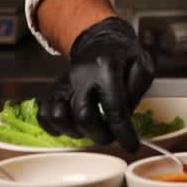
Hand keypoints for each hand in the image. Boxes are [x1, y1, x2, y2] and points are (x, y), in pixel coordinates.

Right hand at [37, 16, 154, 151]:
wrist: (101, 40)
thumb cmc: (124, 55)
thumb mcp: (143, 64)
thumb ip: (137, 88)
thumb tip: (124, 112)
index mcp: (107, 67)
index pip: (114, 106)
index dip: (123, 131)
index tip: (131, 146)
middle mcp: (81, 75)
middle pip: (83, 116)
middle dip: (99, 134)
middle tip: (111, 136)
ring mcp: (65, 82)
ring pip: (59, 116)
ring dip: (76, 131)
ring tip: (91, 129)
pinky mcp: (55, 90)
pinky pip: (44, 113)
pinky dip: (54, 127)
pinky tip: (71, 127)